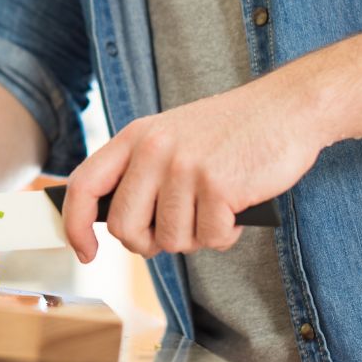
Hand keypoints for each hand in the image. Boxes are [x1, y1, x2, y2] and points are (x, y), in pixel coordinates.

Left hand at [62, 72, 330, 261]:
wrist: (286, 109)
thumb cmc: (231, 132)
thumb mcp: (173, 137)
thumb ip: (143, 173)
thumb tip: (119, 226)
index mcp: (136, 137)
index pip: (84, 185)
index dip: (75, 224)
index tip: (85, 252)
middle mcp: (154, 150)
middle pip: (126, 229)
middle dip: (150, 243)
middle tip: (177, 231)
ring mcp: (184, 167)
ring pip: (171, 240)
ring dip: (196, 237)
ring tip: (215, 208)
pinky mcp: (218, 186)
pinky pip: (210, 239)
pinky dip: (226, 234)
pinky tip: (237, 207)